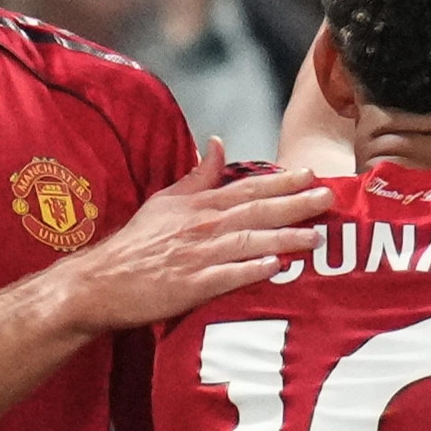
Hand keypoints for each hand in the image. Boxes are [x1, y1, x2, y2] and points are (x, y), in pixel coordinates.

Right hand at [53, 145, 329, 331]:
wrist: (102, 281)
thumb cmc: (136, 244)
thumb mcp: (165, 200)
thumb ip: (197, 175)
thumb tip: (218, 144)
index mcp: (199, 205)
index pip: (247, 187)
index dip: (280, 180)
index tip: (309, 173)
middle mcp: (202, 226)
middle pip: (256, 211)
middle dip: (295, 204)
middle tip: (328, 198)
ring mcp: (198, 256)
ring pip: (248, 242)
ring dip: (283, 238)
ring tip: (315, 236)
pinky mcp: (191, 286)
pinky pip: (227, 277)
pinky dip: (251, 271)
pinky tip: (276, 268)